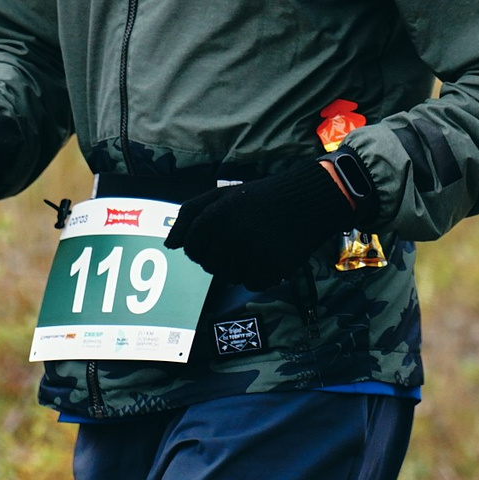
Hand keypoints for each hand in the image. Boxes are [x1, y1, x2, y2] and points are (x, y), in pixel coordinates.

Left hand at [164, 157, 359, 289]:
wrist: (308, 199)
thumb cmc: (260, 197)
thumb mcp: (223, 195)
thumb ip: (190, 215)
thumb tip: (170, 245)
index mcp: (214, 216)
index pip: (191, 249)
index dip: (201, 248)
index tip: (217, 239)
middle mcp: (230, 235)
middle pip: (209, 266)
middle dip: (220, 256)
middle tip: (241, 239)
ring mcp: (251, 253)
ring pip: (229, 278)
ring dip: (239, 267)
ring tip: (255, 245)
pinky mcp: (271, 267)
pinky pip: (252, 284)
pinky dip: (258, 275)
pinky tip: (269, 255)